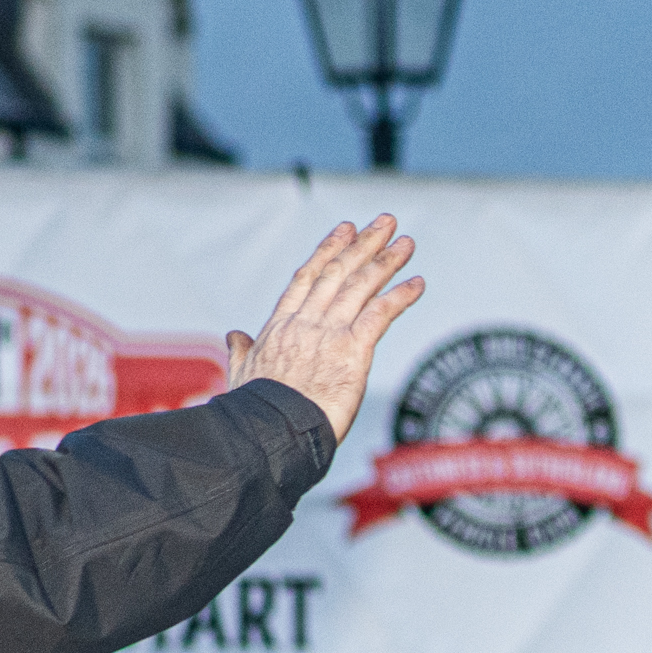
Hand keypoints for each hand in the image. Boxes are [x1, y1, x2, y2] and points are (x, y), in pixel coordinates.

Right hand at [224, 217, 425, 439]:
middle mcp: (307, 322)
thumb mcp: (242, 374)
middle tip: (385, 222)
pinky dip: (400, 297)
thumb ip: (241, 350)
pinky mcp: (352, 352)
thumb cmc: (255, 411)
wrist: (270, 430)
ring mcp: (330, 334)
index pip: (308, 277)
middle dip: (364, 244)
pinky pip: (380, 315)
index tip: (345, 230)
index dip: (329, 251)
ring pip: (361, 286)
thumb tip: (234, 334)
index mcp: (282, 324)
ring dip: (386, 261)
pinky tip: (418, 283)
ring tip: (406, 242)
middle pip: (339, 272)